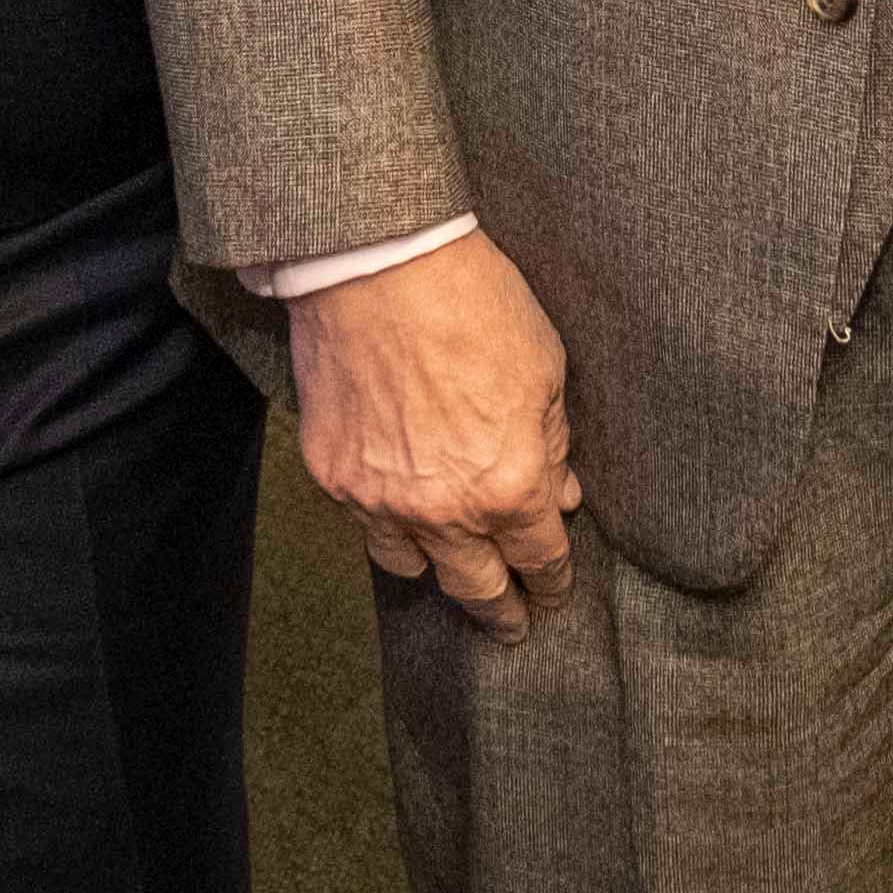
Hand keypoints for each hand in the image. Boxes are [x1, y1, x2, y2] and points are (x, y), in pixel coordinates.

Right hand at [281, 229, 582, 641]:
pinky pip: (365, 524)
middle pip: (477, 588)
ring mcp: (380, 499)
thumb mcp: (544, 368)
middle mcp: (444, 509)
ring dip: (437, 570)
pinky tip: (399, 511)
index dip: (552, 583)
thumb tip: (559, 493)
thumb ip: (553, 443)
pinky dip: (387, 525)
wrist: (377, 265)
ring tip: (450, 567)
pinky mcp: (333, 477)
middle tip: (511, 627)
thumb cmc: (472, 303)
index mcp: (509, 484)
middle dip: (501, 613)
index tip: (554, 593)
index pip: (539, 560)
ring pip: (412, 568)